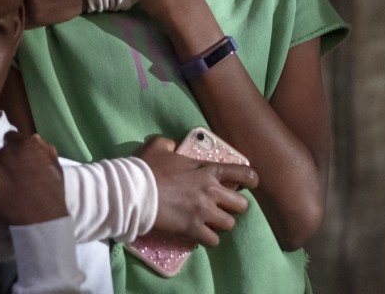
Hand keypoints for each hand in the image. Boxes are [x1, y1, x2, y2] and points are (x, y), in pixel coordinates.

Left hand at [0, 131, 67, 225]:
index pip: (13, 137)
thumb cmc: (52, 195)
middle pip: (0, 149)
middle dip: (4, 159)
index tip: (16, 160)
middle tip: (9, 174)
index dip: (14, 149)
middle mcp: (10, 150)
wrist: (41, 218)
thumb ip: (45, 149)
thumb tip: (34, 137)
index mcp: (28, 144)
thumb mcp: (56, 167)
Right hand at [138, 135, 257, 246]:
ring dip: (220, 224)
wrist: (134, 192)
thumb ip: (169, 143)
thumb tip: (172, 145)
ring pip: (229, 224)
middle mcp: (211, 191)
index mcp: (207, 170)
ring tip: (209, 223)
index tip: (250, 184)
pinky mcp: (193, 229)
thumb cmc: (146, 168)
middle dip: (234, 207)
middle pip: (242, 205)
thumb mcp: (158, 146)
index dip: (251, 180)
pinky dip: (207, 239)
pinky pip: (213, 241)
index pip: (242, 174)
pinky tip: (198, 234)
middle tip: (222, 207)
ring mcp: (204, 212)